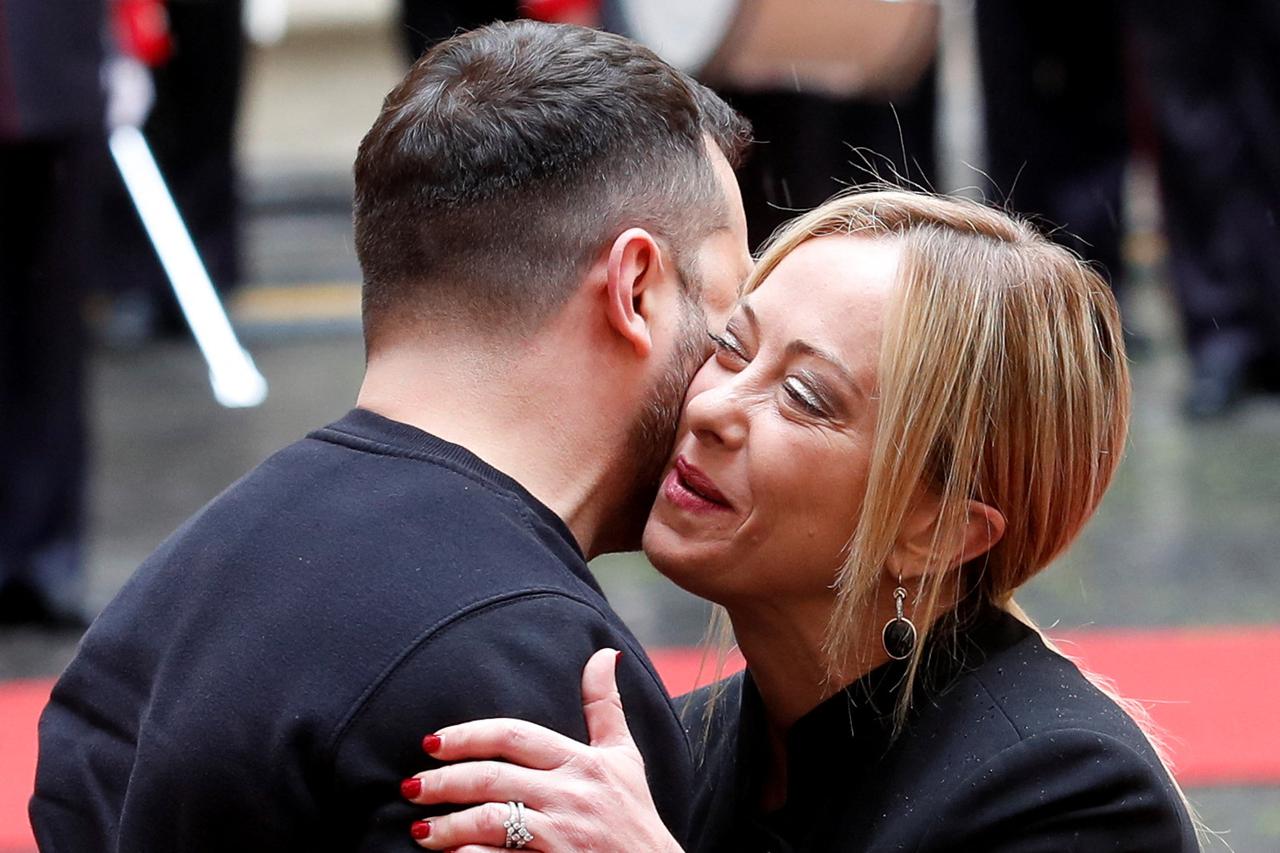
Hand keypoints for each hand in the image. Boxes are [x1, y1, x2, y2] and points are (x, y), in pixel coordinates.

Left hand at [401, 648, 682, 852]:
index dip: (468, 735)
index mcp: (581, 762)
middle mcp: (571, 795)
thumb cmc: (633, 815)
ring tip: (421, 830)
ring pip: (491, 821)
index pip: (514, 735)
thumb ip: (605, 707)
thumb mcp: (624, 757)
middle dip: (444, 781)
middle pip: (493, 777)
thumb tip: (604, 654)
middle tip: (410, 787)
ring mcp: (562, 836)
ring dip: (448, 826)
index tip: (431, 742)